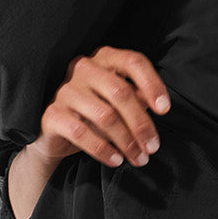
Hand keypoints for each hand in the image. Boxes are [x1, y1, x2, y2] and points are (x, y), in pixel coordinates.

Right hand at [28, 46, 170, 170]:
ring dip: (126, 141)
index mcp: (104, 58)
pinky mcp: (53, 114)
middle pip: (121, 92)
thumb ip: (137, 98)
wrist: (55, 135)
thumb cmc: (93, 113)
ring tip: (138, 158)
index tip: (164, 110)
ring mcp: (65, 90)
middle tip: (153, 147)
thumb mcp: (118, 103)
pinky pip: (82, 133)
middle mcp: (83, 68)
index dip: (152, 84)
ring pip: (105, 115)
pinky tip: (115, 160)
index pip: (133, 62)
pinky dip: (103, 149)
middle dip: (141, 123)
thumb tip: (159, 106)